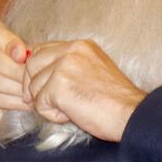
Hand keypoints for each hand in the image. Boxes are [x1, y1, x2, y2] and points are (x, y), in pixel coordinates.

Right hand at [0, 19, 30, 139]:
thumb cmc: (19, 78)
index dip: (7, 41)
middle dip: (14, 69)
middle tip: (33, 80)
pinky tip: (25, 104)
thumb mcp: (26, 61)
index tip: (23, 55)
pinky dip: (11, 101)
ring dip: (14, 87)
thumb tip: (30, 53)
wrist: (6, 108)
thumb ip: (26, 53)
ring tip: (32, 94)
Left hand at [21, 39, 146, 144]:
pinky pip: (40, 104)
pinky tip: (72, 115)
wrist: (130, 114)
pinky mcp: (58, 86)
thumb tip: (42, 74)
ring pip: (34, 87)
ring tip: (72, 110)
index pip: (42, 50)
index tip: (42, 87)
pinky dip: (53, 115)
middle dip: (34, 86)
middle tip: (49, 103)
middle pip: (31, 65)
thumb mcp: (94, 71)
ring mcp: (63, 67)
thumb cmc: (116, 101)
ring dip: (48, 104)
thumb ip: (70, 66)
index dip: (37, 70)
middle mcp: (70, 51)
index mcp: (80, 45)